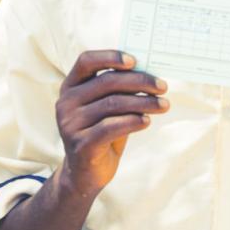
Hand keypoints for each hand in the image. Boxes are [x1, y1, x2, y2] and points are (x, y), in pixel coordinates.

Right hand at [56, 51, 168, 197]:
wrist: (86, 173)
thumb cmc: (101, 133)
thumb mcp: (106, 108)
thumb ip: (119, 90)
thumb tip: (150, 73)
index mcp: (71, 86)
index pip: (86, 61)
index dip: (110, 56)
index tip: (136, 61)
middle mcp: (66, 102)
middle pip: (107, 82)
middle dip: (139, 81)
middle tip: (163, 86)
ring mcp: (71, 124)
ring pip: (113, 104)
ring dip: (143, 102)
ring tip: (163, 105)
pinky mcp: (81, 144)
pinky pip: (111, 127)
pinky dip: (133, 122)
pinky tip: (147, 121)